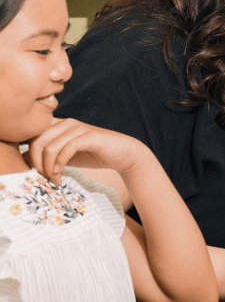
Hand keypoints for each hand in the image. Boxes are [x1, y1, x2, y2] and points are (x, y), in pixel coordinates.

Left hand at [25, 117, 150, 183]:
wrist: (123, 155)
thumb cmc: (94, 155)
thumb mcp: (65, 156)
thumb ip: (47, 155)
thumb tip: (23, 160)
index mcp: (58, 125)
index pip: (31, 136)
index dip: (28, 156)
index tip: (35, 173)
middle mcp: (65, 122)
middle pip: (37, 141)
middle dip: (36, 164)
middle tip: (43, 178)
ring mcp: (77, 128)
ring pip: (50, 146)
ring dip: (48, 168)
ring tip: (54, 179)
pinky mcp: (89, 136)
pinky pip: (67, 149)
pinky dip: (60, 164)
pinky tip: (61, 175)